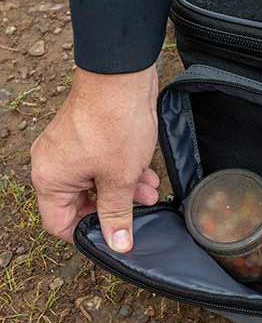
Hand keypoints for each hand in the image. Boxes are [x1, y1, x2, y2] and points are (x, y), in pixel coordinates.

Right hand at [31, 64, 160, 251]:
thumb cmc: (113, 125)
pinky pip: (102, 163)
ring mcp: (70, 148)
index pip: (59, 223)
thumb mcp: (119, 179)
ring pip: (97, 182)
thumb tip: (117, 244)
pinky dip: (124, 171)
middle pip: (80, 202)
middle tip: (140, 212)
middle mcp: (53, 164)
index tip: (114, 239)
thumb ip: (117, 214)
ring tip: (151, 193)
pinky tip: (148, 176)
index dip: (87, 234)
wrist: (123, 78)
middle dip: (114, 208)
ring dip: (124, 190)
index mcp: (50, 179)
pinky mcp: (88, 136)